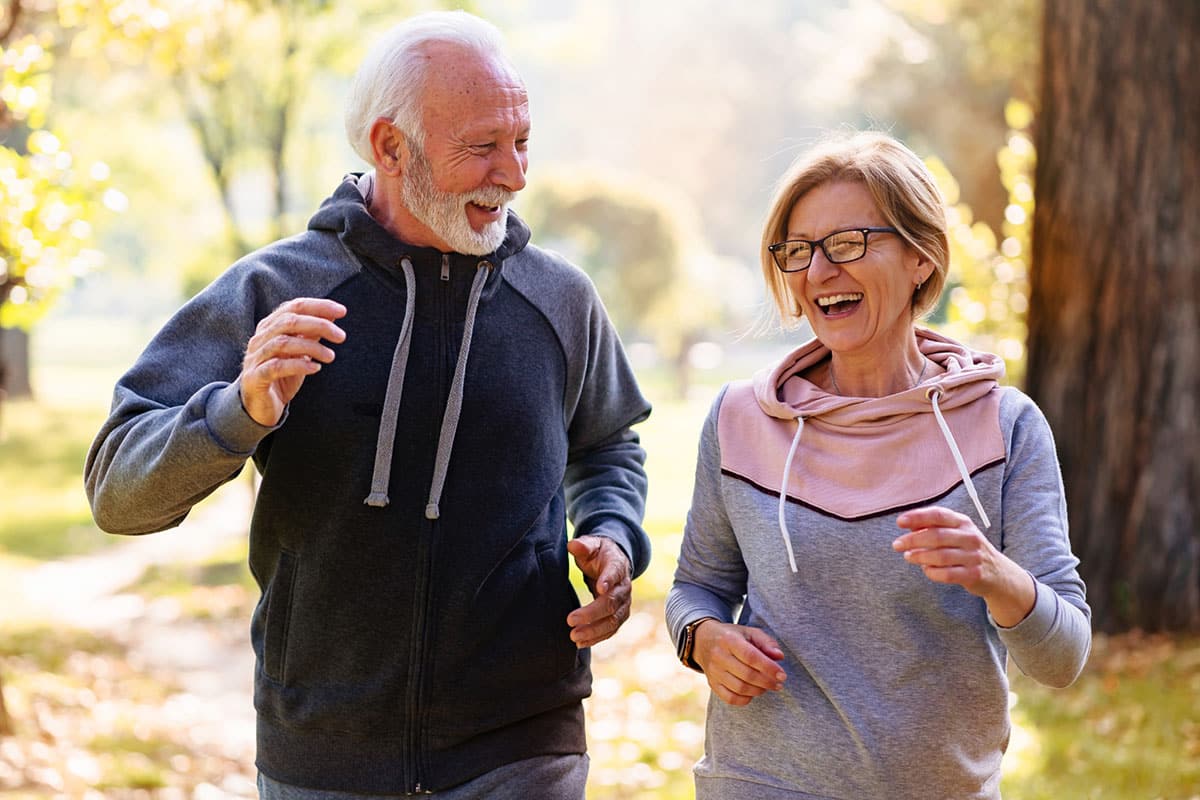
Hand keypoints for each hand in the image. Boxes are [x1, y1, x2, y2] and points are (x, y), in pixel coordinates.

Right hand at [238, 298, 346, 425]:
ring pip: (283, 343)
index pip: (294, 307)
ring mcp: (255, 358)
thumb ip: (312, 334)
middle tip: (341, 337)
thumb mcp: (301, 352)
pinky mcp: (254, 378)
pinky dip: (298, 365)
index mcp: (270, 327)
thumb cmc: (282, 376)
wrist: (260, 407)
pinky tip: (315, 368)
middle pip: (289, 322)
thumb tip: (332, 315)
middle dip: (319, 325)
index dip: (319, 306)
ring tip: (331, 356)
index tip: (342, 311)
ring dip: (312, 347)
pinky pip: (276, 367)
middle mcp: (260, 339)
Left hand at [565, 535, 631, 647]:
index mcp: (617, 565)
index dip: (608, 580)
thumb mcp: (592, 544)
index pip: (615, 573)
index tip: (599, 588)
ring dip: (593, 631)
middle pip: (611, 603)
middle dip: (591, 614)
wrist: (615, 563)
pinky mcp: (619, 615)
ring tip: (574, 636)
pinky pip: (611, 629)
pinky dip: (597, 637)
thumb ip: (583, 545)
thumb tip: (573, 545)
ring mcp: (624, 604)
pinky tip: (581, 642)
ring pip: (612, 621)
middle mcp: (624, 587)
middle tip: (570, 620)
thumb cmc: (599, 553)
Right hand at [692, 620, 786, 706]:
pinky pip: (730, 698)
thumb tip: (779, 656)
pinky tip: (753, 693)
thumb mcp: (749, 632)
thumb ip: (766, 642)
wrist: (703, 640)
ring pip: (740, 688)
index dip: (769, 668)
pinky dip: (745, 699)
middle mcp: (719, 656)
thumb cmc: (732, 636)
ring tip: (767, 686)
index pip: (751, 657)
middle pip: (747, 675)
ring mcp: (714, 672)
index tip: (782, 675)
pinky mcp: (712, 683)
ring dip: (758, 690)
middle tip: (778, 684)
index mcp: (729, 640)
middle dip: (767, 682)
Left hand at [894, 505, 1035, 626]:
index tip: (900, 522)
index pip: (938, 515)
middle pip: (936, 536)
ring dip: (920, 556)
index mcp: (963, 523)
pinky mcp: (974, 575)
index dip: (917, 517)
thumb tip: (908, 525)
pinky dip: (932, 572)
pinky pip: (947, 574)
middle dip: (912, 540)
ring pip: (940, 556)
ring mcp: (973, 557)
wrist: (998, 573)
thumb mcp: (956, 533)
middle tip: (897, 544)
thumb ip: (934, 527)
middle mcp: (970, 537)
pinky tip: (925, 569)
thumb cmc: (968, 550)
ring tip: (908, 556)